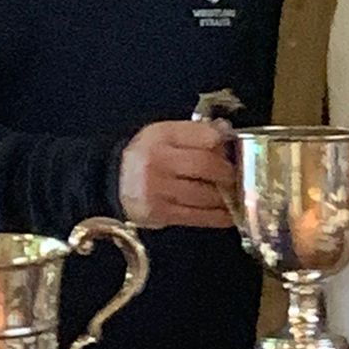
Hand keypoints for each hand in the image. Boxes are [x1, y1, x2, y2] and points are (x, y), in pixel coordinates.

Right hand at [118, 119, 236, 228]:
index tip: (235, 150)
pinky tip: (228, 214)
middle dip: (228, 173)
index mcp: (161, 135)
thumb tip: (227, 131)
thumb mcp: (165, 135)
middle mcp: (157, 160)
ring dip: (226, 197)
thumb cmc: (146, 156)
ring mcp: (157, 189)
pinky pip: (196, 216)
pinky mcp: (159, 213)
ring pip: (204, 194)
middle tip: (237, 177)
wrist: (112, 181)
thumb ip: (196, 133)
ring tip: (235, 195)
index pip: (205, 136)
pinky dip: (217, 217)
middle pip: (206, 166)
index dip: (225, 144)